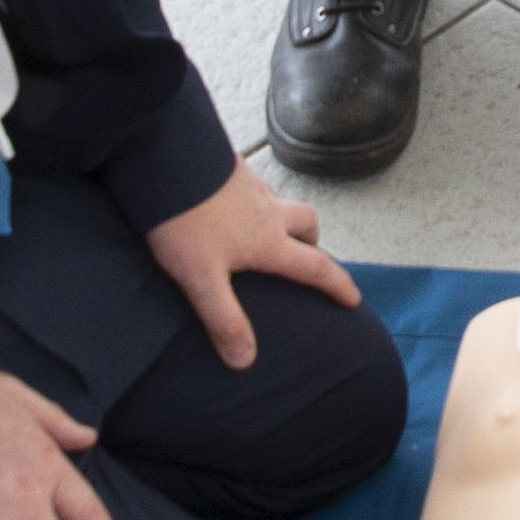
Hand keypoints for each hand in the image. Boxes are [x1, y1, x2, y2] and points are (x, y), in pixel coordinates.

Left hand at [142, 163, 363, 368]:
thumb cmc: (184, 221)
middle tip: (305, 255)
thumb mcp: (202, 278)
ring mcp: (249, 184)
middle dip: (313, 241)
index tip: (353, 299)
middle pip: (307, 222)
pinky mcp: (228, 166)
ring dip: (281, 216)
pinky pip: (251, 184)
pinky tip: (227, 205)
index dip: (337, 285)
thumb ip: (224, 318)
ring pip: (279, 200)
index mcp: (267, 241)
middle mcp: (267, 210)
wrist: (165, 158)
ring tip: (261, 231)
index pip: (315, 267)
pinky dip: (251, 198)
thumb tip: (245, 360)